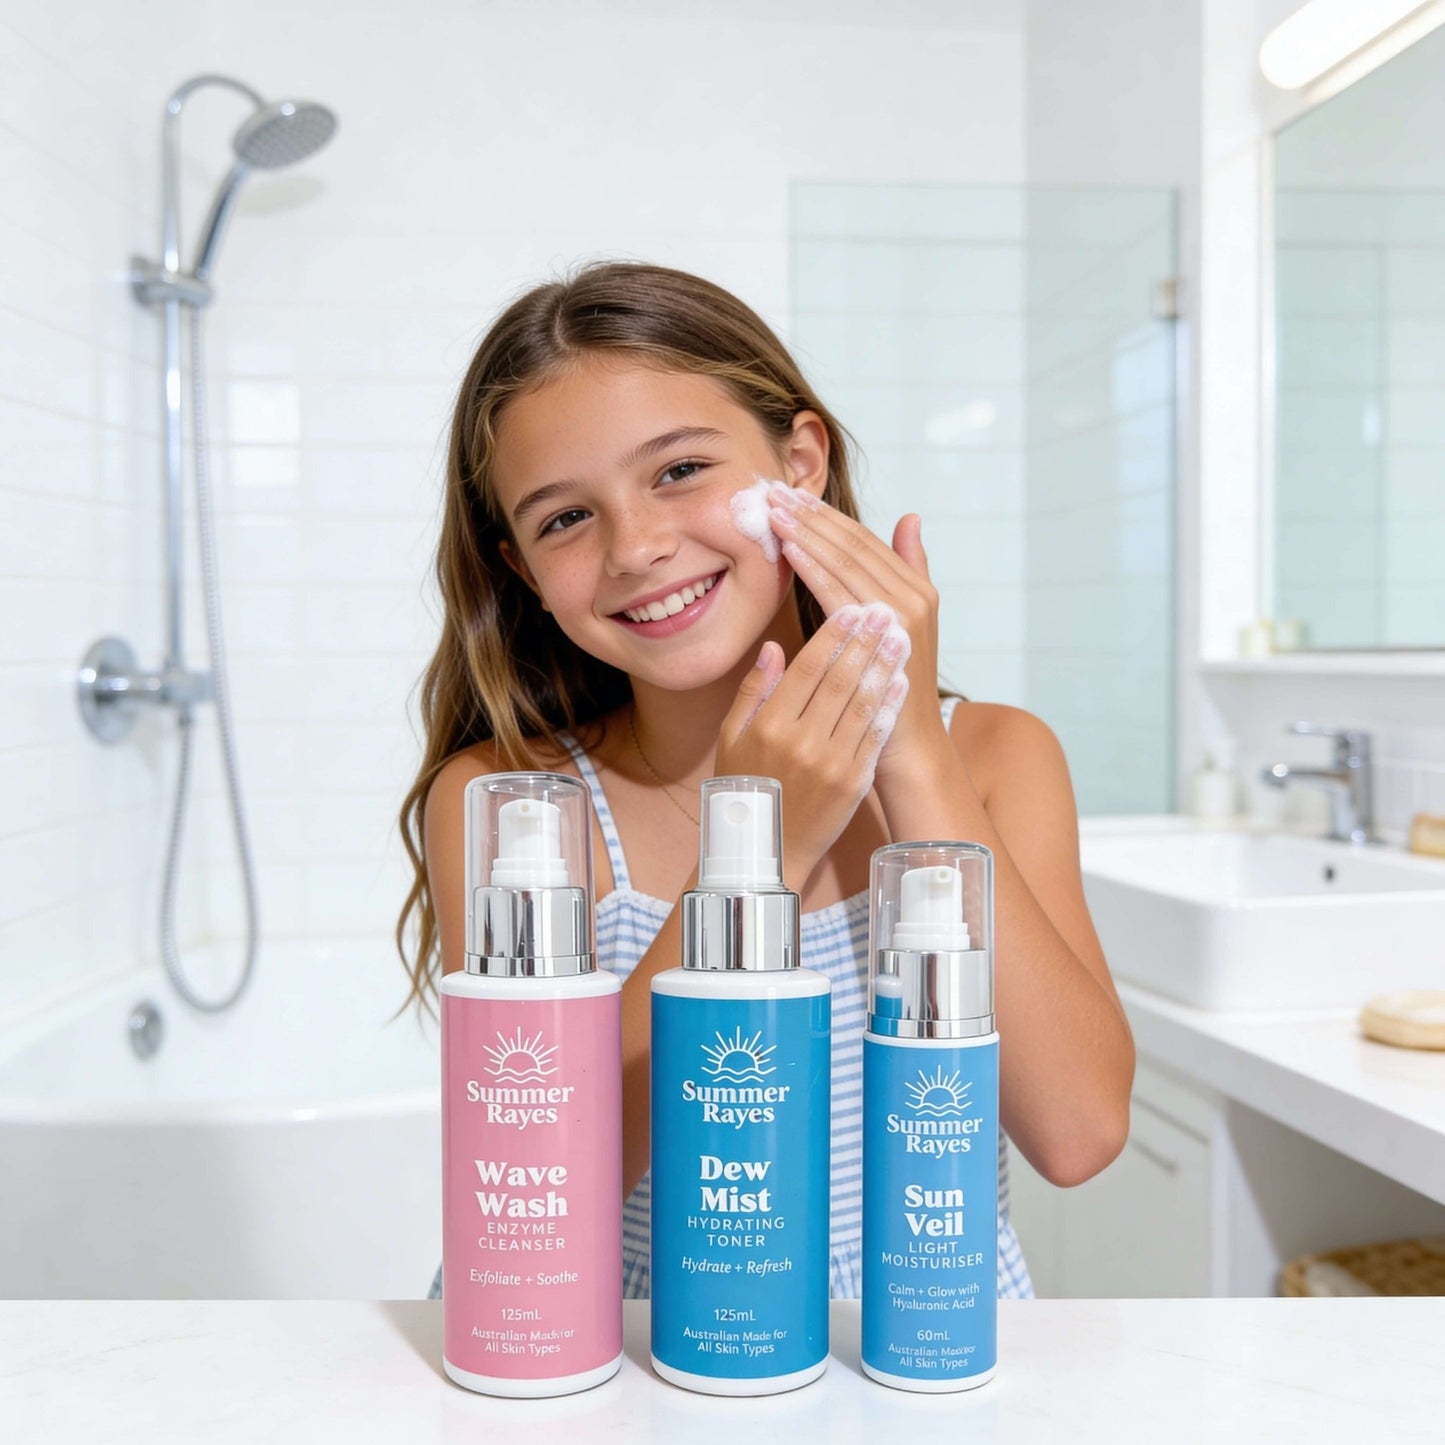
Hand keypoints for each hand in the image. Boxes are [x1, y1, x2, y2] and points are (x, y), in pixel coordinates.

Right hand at [713, 607, 907, 886]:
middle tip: (884, 611)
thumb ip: (753, 692)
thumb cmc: (745, 791)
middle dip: (865, 642)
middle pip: (840, 680)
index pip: (807, 670)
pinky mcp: (852, 783)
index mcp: (769, 726)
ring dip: (884, 667)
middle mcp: (801, 742)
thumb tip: (772, 648)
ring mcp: (831, 764)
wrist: (766, 853)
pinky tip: (900, 682)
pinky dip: (888, 707)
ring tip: (900, 636)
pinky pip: (874, 737)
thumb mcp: (731, 740)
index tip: (851, 608)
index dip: (832, 636)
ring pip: (862, 704)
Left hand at [766, 484, 948, 783]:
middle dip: (810, 515)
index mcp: (917, 590)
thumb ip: (905, 572)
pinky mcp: (883, 636)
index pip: (864, 540)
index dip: (827, 515)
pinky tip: (789, 550)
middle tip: (774, 490)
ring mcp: (901, 615)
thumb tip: (910, 518)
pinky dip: (815, 568)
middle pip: (853, 543)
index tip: (792, 494)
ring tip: (773, 510)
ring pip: (845, 561)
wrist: (907, 748)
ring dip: (807, 532)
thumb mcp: (901, 626)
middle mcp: (913, 597)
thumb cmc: (892, 690)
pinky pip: (841, 593)